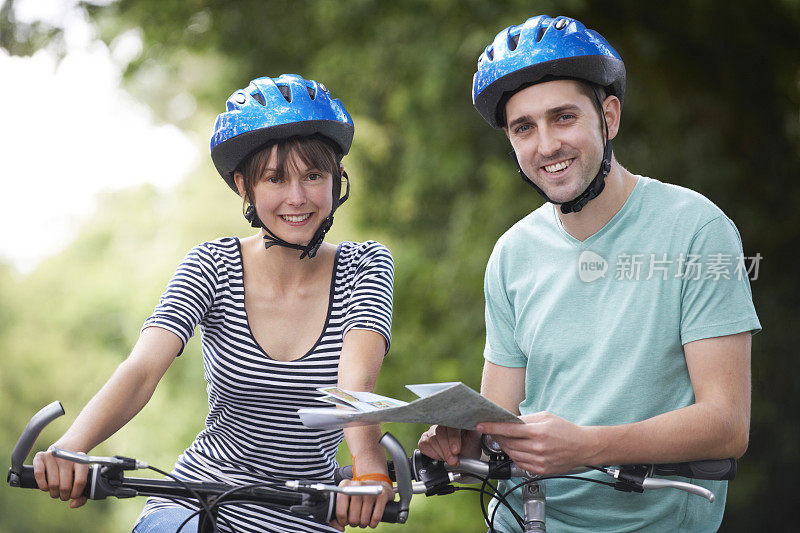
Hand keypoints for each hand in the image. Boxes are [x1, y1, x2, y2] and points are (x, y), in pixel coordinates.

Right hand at [32, 443, 88, 507]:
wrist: (63, 451)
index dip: (76, 494)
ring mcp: (53, 455)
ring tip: (56, 491)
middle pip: (65, 485)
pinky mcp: (40, 457)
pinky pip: (39, 475)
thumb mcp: (82, 478)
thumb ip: (82, 496)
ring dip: (54, 493)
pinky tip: (46, 487)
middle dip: (64, 495)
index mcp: (81, 460)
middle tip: (63, 495)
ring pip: (53, 484)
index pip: (80, 481)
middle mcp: (67, 456)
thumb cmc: (73, 470)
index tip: (73, 495)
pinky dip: (43, 486)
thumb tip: (73, 505)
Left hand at [331, 478, 393, 529]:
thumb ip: (336, 515)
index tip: (345, 521)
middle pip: (353, 518)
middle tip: (355, 519)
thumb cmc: (357, 496)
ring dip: (363, 524)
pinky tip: (371, 520)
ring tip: (363, 519)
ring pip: (364, 520)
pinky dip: (373, 524)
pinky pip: (375, 518)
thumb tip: (340, 528)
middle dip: (354, 523)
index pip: (340, 512)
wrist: (377, 484)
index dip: (342, 521)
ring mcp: (370, 490)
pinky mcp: (382, 496)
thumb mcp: (345, 499)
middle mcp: (357, 486)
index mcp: (344, 486)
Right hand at [418, 425, 480, 466]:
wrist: (466, 458)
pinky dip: (433, 454)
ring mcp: (433, 430)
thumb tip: (477, 426)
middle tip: (454, 460)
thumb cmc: (471, 446)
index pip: (452, 424)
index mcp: (457, 418)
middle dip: (447, 450)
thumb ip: (477, 430)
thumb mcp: (477, 438)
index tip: (456, 450)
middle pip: (440, 432)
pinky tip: (441, 456)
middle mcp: (443, 422)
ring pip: (432, 439)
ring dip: (442, 454)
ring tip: (451, 460)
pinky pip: (424, 445)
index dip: (453, 437)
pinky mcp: (425, 439)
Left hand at [477, 412, 596, 475]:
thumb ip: (526, 419)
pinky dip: (515, 456)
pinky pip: (520, 463)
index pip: (508, 430)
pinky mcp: (540, 470)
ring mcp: (539, 461)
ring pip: (512, 455)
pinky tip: (517, 449)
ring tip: (505, 440)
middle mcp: (538, 448)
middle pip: (508, 443)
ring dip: (505, 447)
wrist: (583, 447)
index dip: (492, 427)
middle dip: (498, 436)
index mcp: (538, 432)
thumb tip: (508, 421)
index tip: (480, 425)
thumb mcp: (546, 417)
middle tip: (492, 430)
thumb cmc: (565, 430)